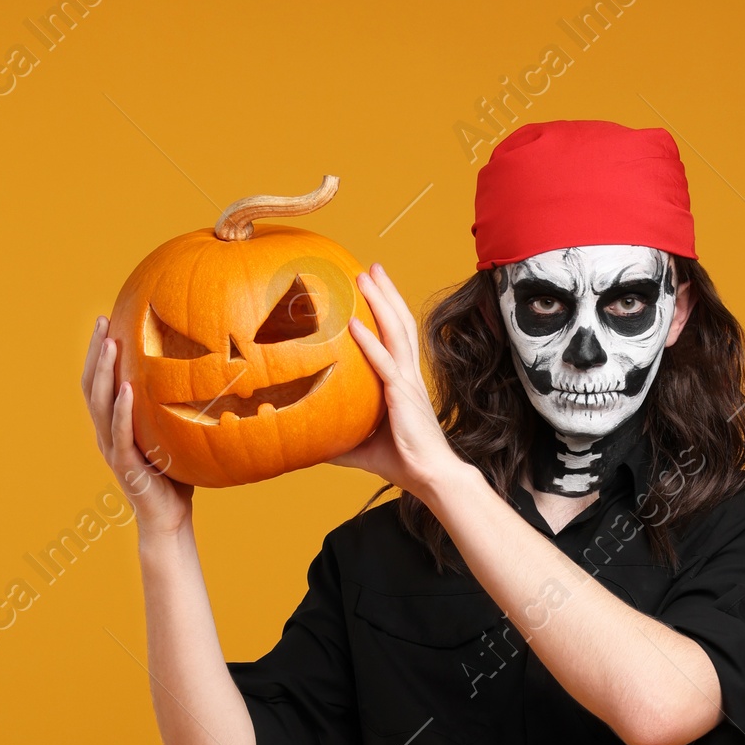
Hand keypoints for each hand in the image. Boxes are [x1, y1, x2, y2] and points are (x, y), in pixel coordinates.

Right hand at [80, 318, 193, 538]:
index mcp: (113, 427)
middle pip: (91, 386)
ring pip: (99, 404)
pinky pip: (119, 433)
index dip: (98, 354)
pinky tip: (127, 389)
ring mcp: (112, 450)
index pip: (99, 383)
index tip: (106, 322)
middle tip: (102, 321)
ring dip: (104, 372)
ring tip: (110, 344)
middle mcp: (106, 435)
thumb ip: (172, 411)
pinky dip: (122, 411)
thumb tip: (200, 377)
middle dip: (95, 352)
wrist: (170, 521)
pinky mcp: (124, 466)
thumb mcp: (172, 437)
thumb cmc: (176, 479)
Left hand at [333, 264, 469, 503]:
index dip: (388, 310)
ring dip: (380, 302)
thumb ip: (340, 443)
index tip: (375, 288)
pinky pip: (384, 363)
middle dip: (386, 293)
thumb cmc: (405, 463)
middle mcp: (409, 375)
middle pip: (399, 323)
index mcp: (404, 382)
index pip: (397, 337)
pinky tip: (353, 324)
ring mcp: (407, 382)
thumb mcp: (363, 450)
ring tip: (366, 276)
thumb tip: (312, 448)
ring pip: (395, 332)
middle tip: (370, 267)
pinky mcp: (402, 396)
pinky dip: (368, 341)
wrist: (432, 477)